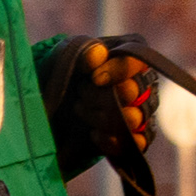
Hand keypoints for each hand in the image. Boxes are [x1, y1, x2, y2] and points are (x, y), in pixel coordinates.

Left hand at [59, 37, 160, 165]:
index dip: (117, 72)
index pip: (138, 62)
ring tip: (80, 109)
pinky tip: (93, 133)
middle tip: (80, 94)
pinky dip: (112, 141)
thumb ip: (81, 52)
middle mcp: (143, 83)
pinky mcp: (133, 137)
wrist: (52, 102)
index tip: (94, 79)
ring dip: (100, 117)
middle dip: (99, 96)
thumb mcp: (63, 57)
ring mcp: (141, 111)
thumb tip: (97, 54)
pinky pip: (138, 143)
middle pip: (133, 93)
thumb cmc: (62, 73)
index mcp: (130, 56)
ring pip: (133, 119)